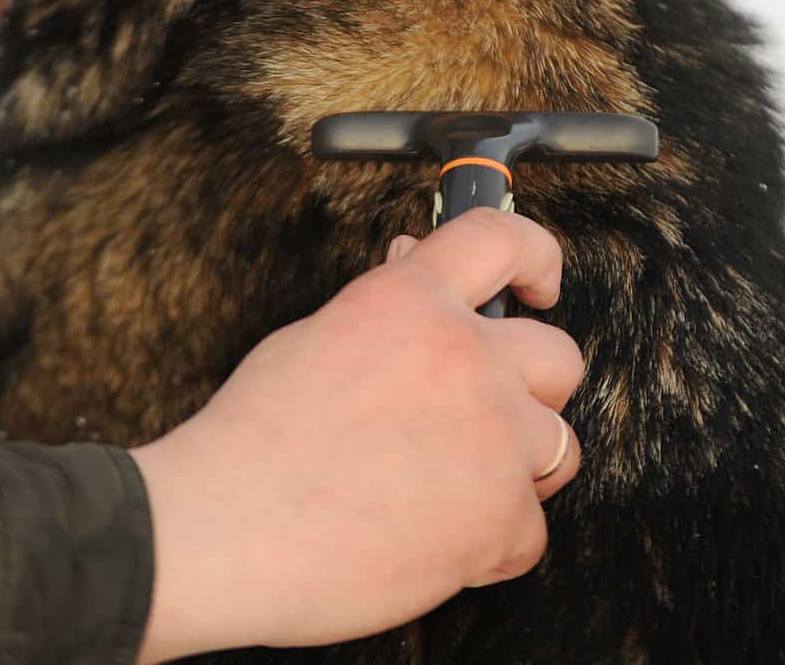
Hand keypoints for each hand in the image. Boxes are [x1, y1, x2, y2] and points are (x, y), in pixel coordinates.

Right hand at [130, 209, 584, 662]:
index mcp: (411, 301)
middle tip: (487, 416)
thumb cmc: (251, 443)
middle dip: (532, 389)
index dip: (536, 256)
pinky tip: (432, 544)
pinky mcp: (500, 518)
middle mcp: (464, 357)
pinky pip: (530, 531)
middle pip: (558, 357)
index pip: (503, 240)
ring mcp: (493, 437)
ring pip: (560, 447)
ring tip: (452, 490)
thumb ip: (388, 311)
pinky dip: (491, 546)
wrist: (224, 530)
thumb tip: (423, 275)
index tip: (540, 285)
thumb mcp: (313, 339)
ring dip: (517, 469)